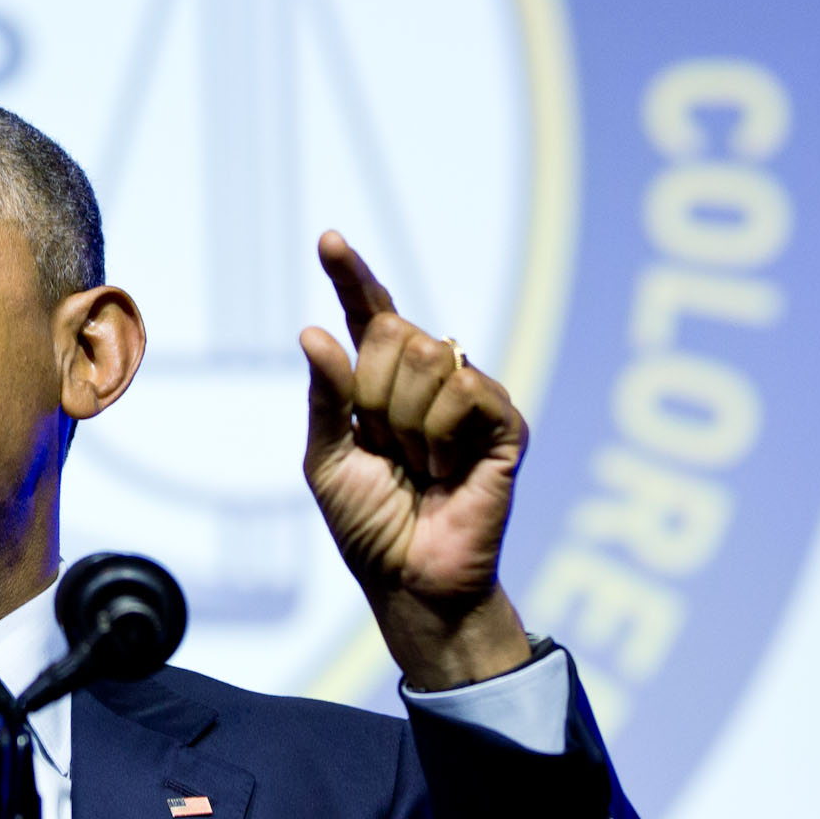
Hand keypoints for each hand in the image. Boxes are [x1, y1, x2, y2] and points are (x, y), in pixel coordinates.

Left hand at [300, 230, 532, 690]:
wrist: (409, 579)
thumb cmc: (368, 523)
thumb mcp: (327, 457)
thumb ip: (326, 396)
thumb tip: (314, 331)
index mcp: (382, 381)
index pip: (370, 314)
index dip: (351, 276)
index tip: (328, 239)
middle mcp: (430, 379)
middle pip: (394, 331)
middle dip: (373, 393)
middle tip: (385, 448)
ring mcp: (471, 397)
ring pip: (429, 356)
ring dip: (406, 420)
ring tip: (418, 466)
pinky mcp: (505, 424)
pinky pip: (465, 387)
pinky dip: (440, 432)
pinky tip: (445, 470)